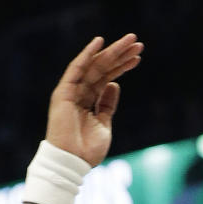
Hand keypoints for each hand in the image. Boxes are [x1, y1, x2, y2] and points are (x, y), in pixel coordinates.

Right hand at [44, 34, 143, 165]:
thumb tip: (115, 84)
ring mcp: (71, 91)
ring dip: (111, 51)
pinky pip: (76, 69)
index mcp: (89, 100)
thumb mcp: (104, 124)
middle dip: (120, 54)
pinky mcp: (64, 92)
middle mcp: (79, 92)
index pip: (107, 77)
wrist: (73, 163)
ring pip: (94, 65)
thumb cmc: (87, 149)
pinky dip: (87, 55)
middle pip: (102, 68)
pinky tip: (100, 43)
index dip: (122, 66)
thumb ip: (107, 104)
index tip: (138, 57)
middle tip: (137, 42)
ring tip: (130, 40)